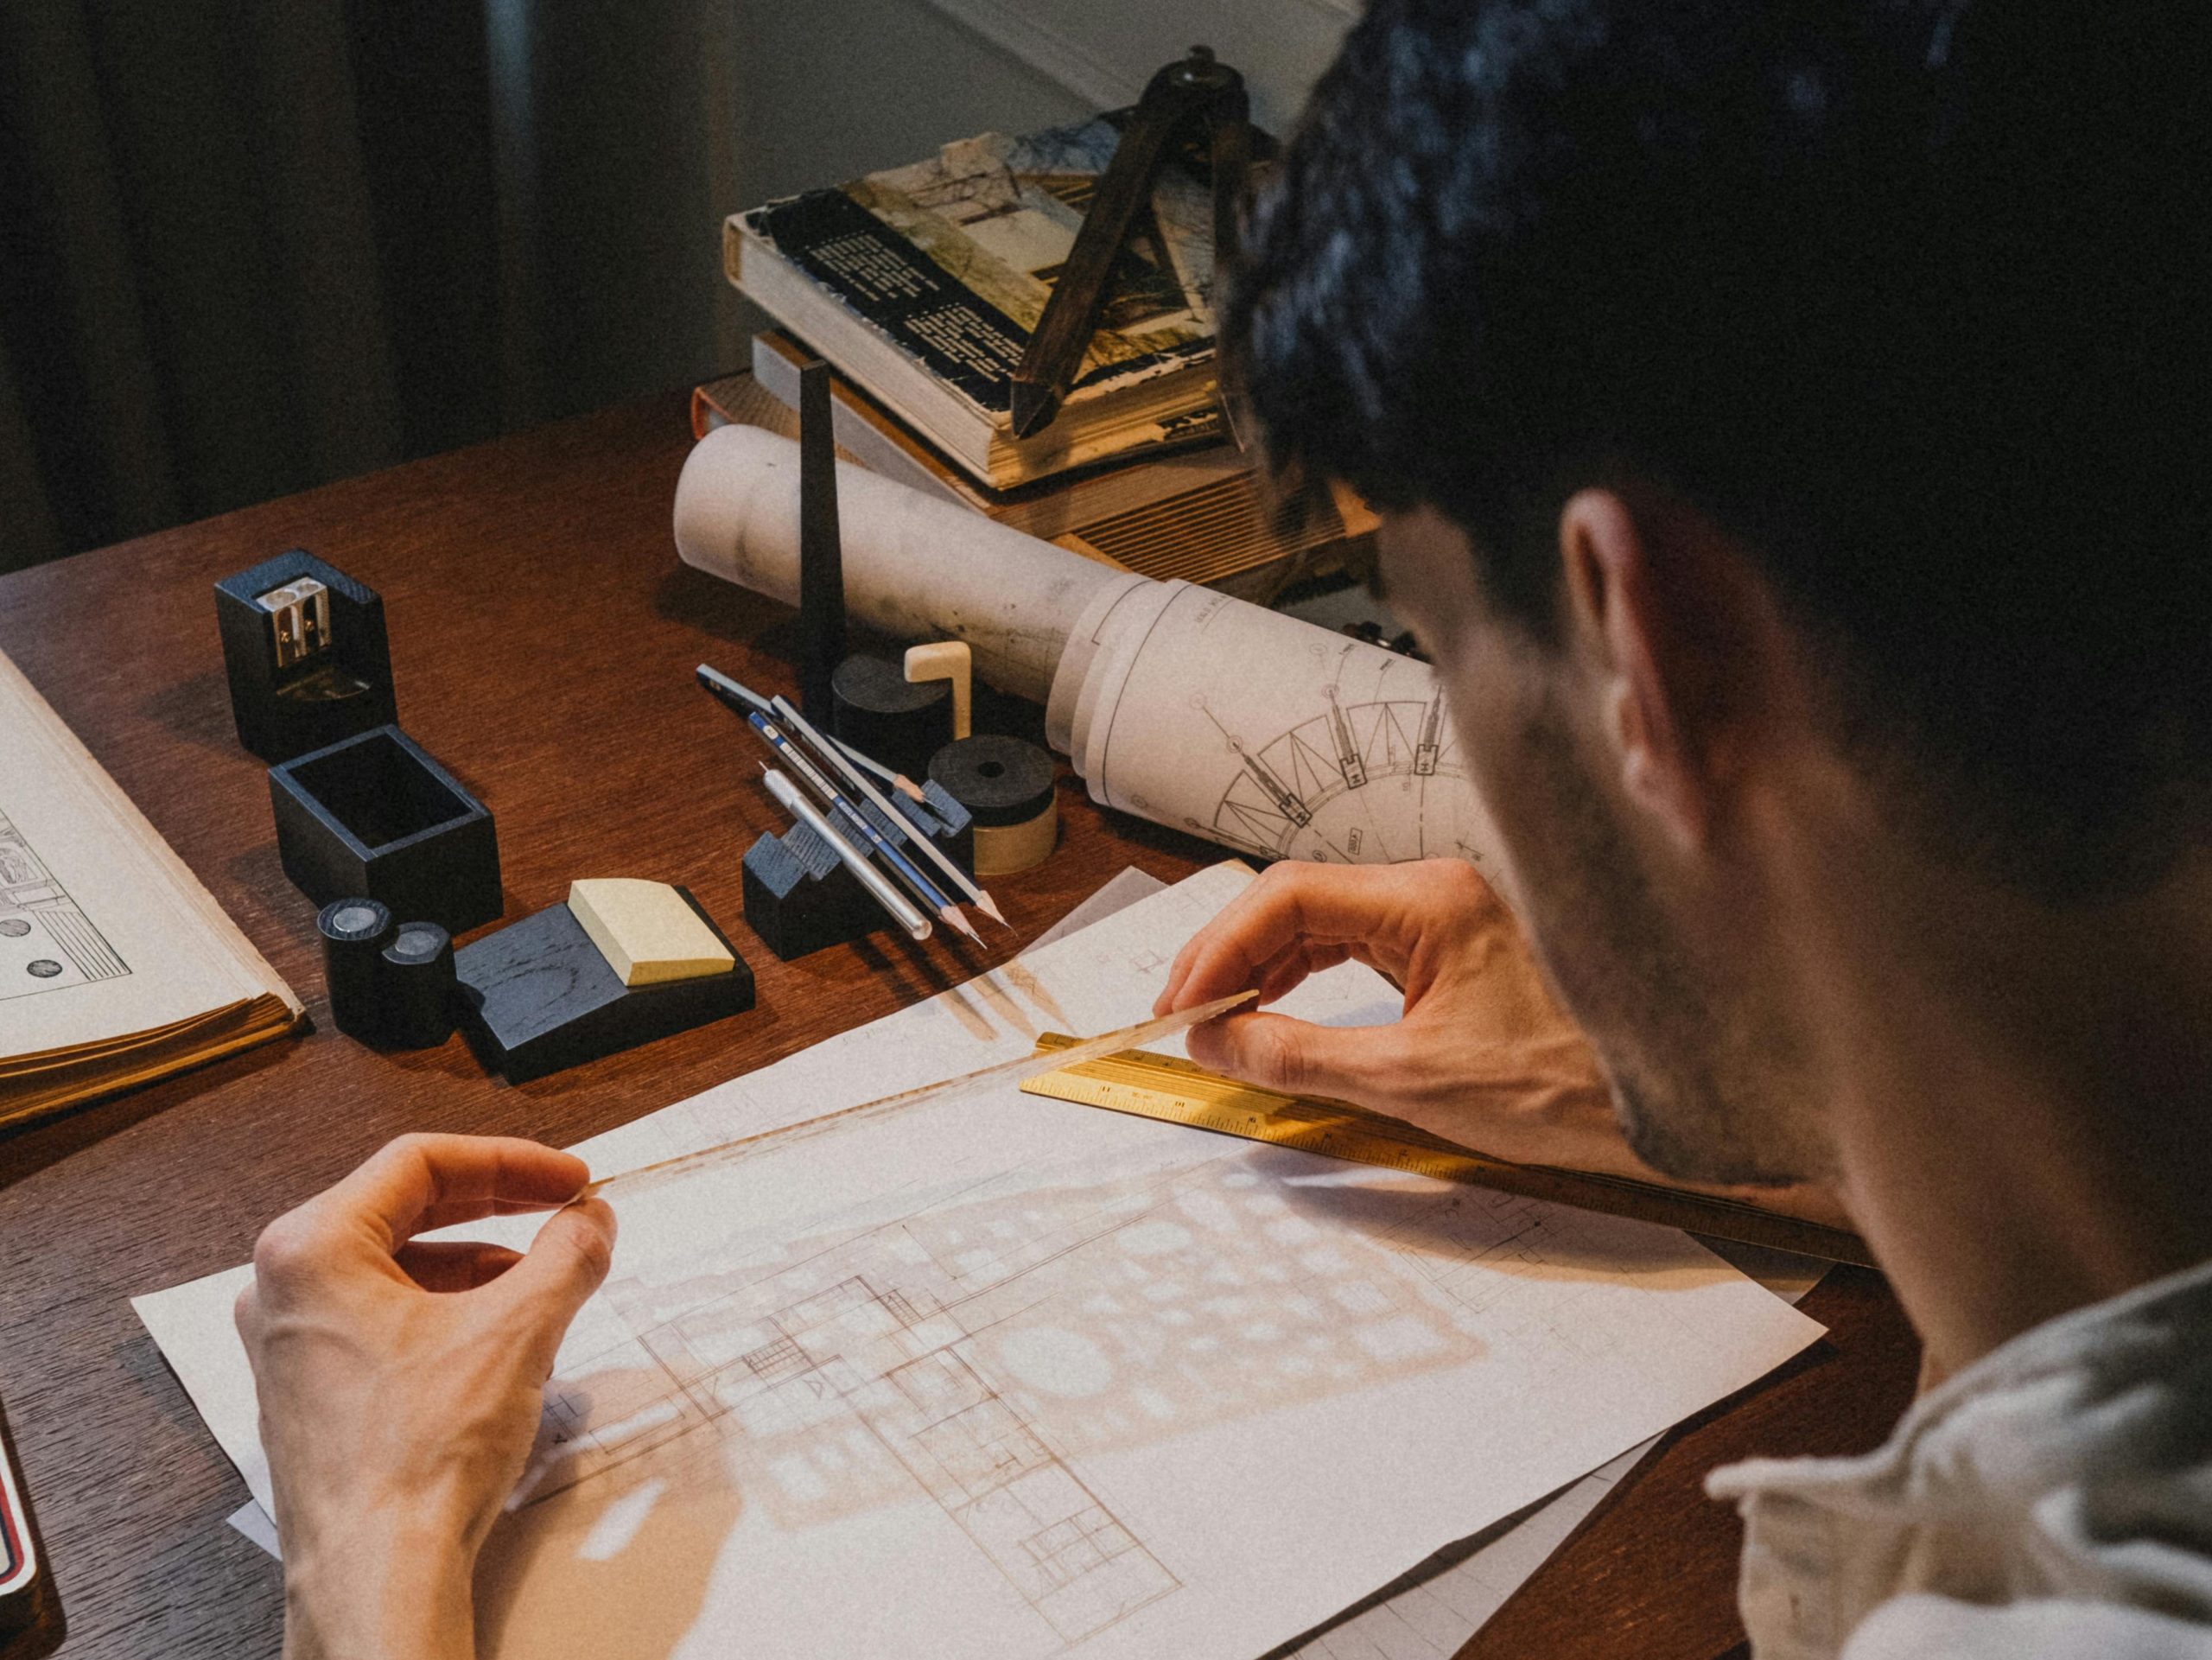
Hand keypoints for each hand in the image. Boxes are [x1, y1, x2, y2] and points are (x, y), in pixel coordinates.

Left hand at [235, 1134, 615, 1659]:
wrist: (378, 1573)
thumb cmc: (416, 1460)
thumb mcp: (519, 1330)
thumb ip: (567, 1254)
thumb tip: (591, 1220)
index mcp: (311, 1250)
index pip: (420, 1162)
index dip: (511, 1162)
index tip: (567, 1179)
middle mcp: (284, 1289)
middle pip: (405, 1209)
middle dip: (498, 1209)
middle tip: (564, 1212)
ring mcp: (291, 1343)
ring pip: (399, 1268)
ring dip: (480, 1265)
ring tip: (546, 1286)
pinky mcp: (311, 1390)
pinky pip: (385, 1318)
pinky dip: (449, 1312)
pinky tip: (503, 1340)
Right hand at [1156, 860, 1850, 1226]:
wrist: (1659, 1107)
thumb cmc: (1562, 1089)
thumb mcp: (1412, 1083)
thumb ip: (1300, 1058)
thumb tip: (1217, 1043)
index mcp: (1427, 899)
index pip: (1289, 898)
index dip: (1219, 950)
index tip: (1181, 1008)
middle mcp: (1432, 890)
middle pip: (1296, 901)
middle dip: (1229, 957)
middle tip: (1181, 1018)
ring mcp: (1441, 917)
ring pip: (1318, 923)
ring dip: (1260, 969)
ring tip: (1216, 1023)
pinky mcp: (1448, 951)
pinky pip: (1351, 949)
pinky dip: (1301, 980)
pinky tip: (1275, 1016)